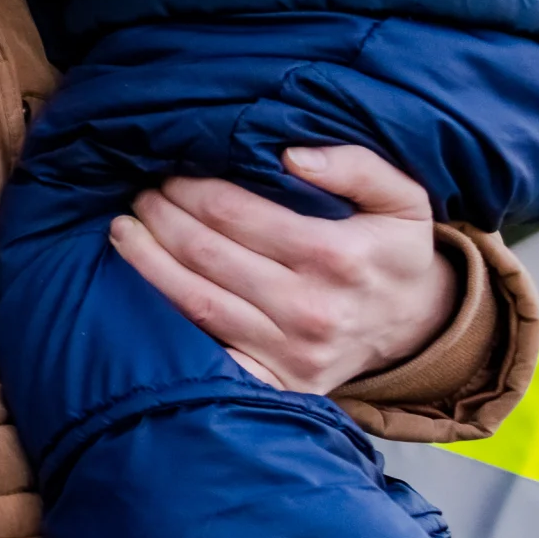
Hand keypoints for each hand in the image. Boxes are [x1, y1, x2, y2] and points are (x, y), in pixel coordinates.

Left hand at [115, 144, 457, 394]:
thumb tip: (290, 156)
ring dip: (146, 259)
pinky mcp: (273, 381)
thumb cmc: (392, 251)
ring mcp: (289, 351)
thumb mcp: (402, 200)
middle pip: (205, 252)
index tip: (169, 171)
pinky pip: (202, 343)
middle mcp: (311, 308)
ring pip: (192, 298)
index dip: (190, 188)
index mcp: (339, 256)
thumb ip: (357, 166)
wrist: (414, 327)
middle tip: (142, 194)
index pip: (234, 212)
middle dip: (162, 216)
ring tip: (124, 228)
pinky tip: (139, 281)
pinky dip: (162, 311)